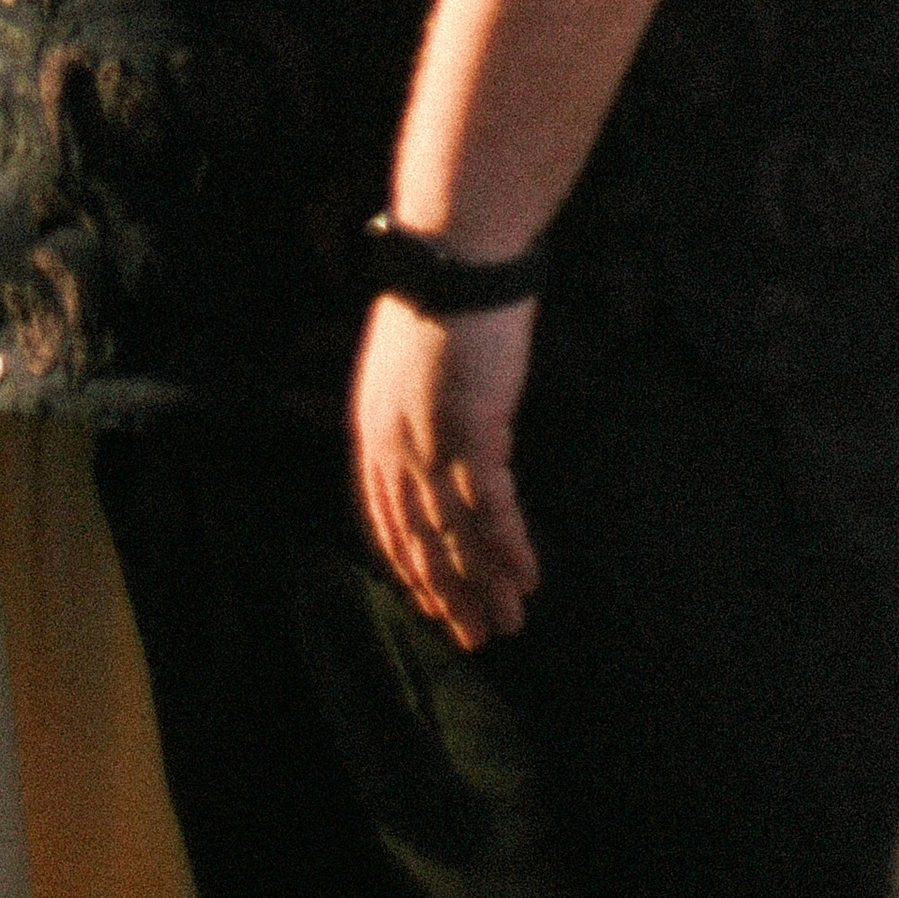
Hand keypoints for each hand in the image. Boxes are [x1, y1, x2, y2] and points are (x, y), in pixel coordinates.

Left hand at [349, 293, 539, 649]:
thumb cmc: (440, 307)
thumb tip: (440, 455)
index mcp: (369, 430)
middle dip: (446, 594)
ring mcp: (429, 440)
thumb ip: (416, 418)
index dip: (405, 568)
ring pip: (455, 533)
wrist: (454, 259)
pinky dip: (509, 547)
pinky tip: (529, 578)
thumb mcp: (411, 372)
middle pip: (417, 539)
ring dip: (485, 585)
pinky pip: (491, 506)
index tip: (430, 605)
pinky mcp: (471, 429)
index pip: (379, 520)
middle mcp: (390, 444)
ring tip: (508, 624)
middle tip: (473, 638)